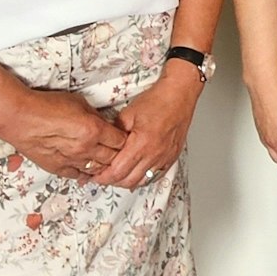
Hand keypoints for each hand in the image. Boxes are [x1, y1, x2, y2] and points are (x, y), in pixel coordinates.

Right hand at [0, 88, 127, 180]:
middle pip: (113, 158)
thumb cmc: (46, 105)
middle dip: (119, 154)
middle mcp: (86, 148)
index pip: (121, 141)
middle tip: (119, 150)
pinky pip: (80, 175)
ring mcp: (73, 161)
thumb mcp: (78, 102)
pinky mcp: (59, 168)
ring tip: (107, 160)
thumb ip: (95, 115)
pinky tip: (89, 168)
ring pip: (98, 169)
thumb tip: (104, 123)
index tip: (124, 136)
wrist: (19, 117)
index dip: (125, 139)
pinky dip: (87, 173)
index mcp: (94, 130)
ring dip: (104, 165)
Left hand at [92, 69, 202, 187]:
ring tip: (119, 175)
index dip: (103, 177)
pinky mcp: (172, 156)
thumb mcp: (128, 113)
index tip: (96, 176)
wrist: (179, 94)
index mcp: (141, 144)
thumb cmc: (158, 100)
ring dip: (128, 181)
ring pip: (143, 181)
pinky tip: (138, 174)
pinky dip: (144, 178)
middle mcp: (155, 154)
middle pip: (129, 181)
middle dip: (113, 181)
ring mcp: (165, 157)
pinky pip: (156, 176)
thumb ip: (114, 131)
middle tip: (104, 176)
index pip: (117, 171)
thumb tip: (105, 142)